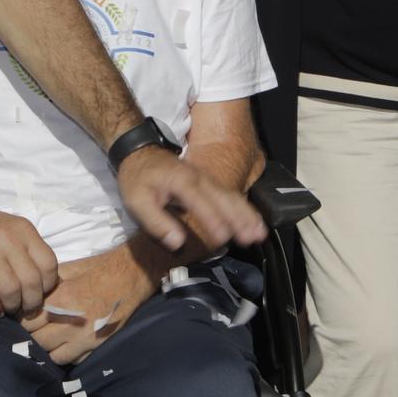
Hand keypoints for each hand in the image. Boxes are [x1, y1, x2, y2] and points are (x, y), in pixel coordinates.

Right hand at [0, 188, 59, 316]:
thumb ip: (27, 249)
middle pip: (32, 281)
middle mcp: (9, 239)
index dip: (48, 285)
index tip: (40, 292)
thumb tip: (44, 283)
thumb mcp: (10, 228)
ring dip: (12, 306)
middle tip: (25, 308)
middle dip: (32, 302)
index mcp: (24, 230)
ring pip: (11, 290)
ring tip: (9, 308)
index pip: (49, 264)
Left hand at [19, 247, 155, 364]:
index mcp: (59, 301)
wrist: (129, 276)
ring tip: (50, 338)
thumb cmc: (97, 270)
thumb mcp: (68, 269)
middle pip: (36, 340)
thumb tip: (27, 295)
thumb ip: (46, 284)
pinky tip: (66, 344)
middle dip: (33, 334)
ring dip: (48, 348)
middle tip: (36, 327)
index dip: (23, 318)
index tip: (25, 315)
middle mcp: (69, 323)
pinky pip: (72, 361)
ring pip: (52, 355)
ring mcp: (84, 338)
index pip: (27, 321)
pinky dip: (66, 354)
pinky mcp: (96, 346)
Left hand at [115, 145, 263, 252]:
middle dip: (240, 218)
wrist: (139, 153)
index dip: (212, 220)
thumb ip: (157, 223)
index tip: (224, 238)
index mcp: (182, 182)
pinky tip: (253, 220)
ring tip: (260, 232)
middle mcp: (199, 178)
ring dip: (247, 214)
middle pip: (224, 198)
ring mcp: (206, 179)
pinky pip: (229, 195)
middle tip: (254, 237)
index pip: (200, 203)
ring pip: (231, 196)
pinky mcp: (208, 182)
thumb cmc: (137, 180)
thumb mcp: (137, 202)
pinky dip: (243, 208)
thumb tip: (177, 243)